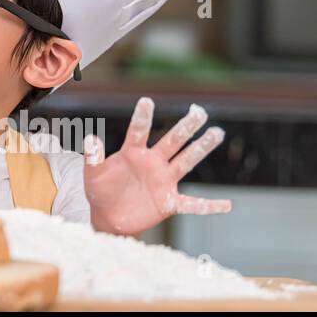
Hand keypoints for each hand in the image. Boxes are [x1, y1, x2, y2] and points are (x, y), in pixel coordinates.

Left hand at [83, 97, 231, 235]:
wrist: (108, 216)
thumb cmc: (100, 190)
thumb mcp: (93, 175)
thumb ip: (93, 158)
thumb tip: (89, 138)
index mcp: (133, 153)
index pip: (139, 132)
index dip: (142, 117)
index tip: (146, 100)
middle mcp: (153, 163)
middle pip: (172, 141)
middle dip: (185, 127)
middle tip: (199, 111)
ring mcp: (163, 182)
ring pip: (186, 162)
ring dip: (200, 149)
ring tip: (217, 133)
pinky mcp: (169, 203)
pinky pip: (193, 205)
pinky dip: (209, 207)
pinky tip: (227, 206)